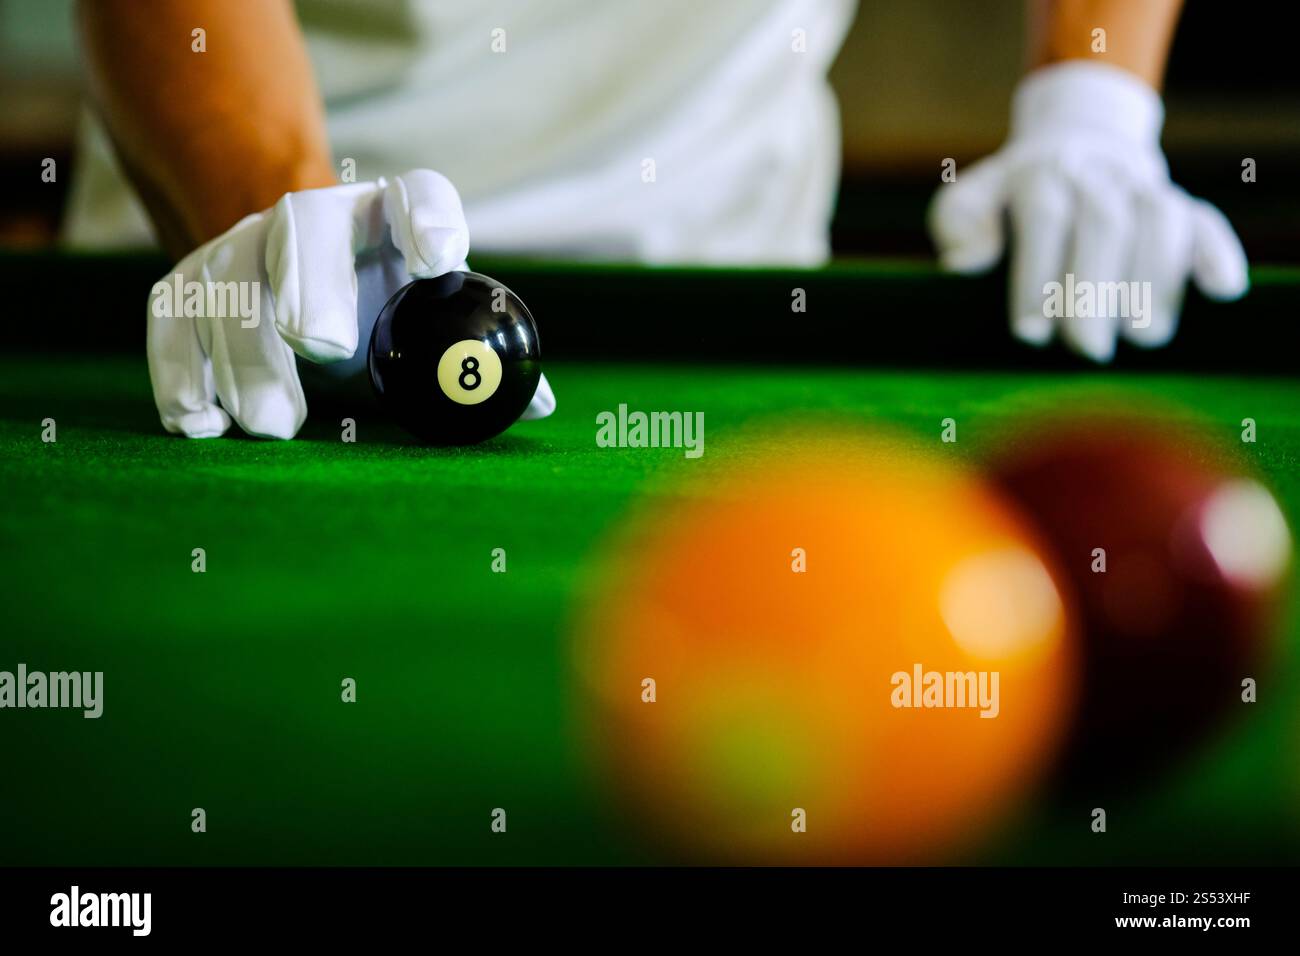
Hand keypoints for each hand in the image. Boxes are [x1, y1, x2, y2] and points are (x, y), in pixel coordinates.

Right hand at [147, 169, 555, 437]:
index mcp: (392, 222)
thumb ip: (475, 363)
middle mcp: (314, 218)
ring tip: (275, 426)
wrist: (291, 286)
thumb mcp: (427, 333)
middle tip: (322, 349)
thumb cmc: (384, 317)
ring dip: (245, 353)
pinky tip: (200, 424)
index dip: (429, 220)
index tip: (439, 262)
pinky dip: (180, 372)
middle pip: (304, 226)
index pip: (419, 196)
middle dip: (311, 284)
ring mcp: (242, 244)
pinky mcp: (188, 284)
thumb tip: (534, 403)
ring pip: (230, 277)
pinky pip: (171, 318)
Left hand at [927, 62, 1248, 361]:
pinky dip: (1216, 253)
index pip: (1043, 218)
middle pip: (1104, 223)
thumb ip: (959, 225)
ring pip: (1160, 219)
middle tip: (1085, 349)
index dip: (1037, 276)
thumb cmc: (1005, 200)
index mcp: (1037, 174)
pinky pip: (1205, 221)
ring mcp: (1140, 186)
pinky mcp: (1178, 204)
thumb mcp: (968, 203)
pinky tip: (1221, 291)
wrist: (1069, 148)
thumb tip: (964, 262)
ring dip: (1155, 280)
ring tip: (1141, 338)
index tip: (1028, 332)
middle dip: (1095, 291)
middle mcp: (1094, 173)